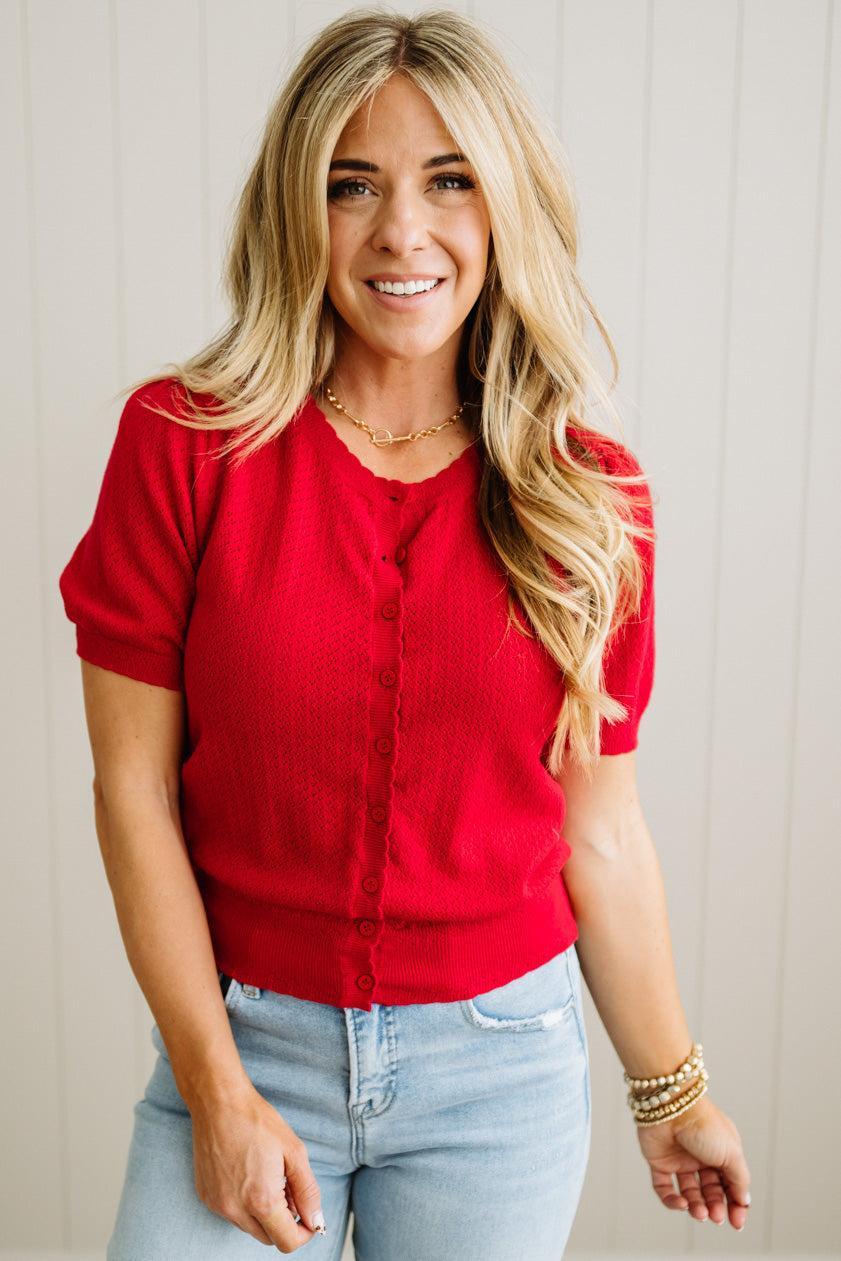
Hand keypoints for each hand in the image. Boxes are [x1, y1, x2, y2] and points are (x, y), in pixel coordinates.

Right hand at [189, 1079, 326, 1249]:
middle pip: (268, 1238)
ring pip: (249, 1226)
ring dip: (263, 1213)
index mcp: (261, 1200)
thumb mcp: (294, 1152)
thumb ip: (308, 1192)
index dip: (304, 1233)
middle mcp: (236, 1210)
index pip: (286, 1243)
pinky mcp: (206, 1196)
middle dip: (284, 1222)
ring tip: (267, 1176)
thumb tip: (316, 1221)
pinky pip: (232, 1213)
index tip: (308, 1217)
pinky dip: (244, 1204)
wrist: (219, 1103)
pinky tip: (247, 1173)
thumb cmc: (258, 1122)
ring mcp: (218, 1205)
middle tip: (287, 1187)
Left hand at [635, 1093, 751, 1230]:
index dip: (735, 1205)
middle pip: (710, 1192)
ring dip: (696, 1207)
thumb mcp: (732, 1154)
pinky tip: (681, 1204)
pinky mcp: (659, 1162)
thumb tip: (744, 1202)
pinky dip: (672, 1201)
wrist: (671, 1105)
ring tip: (701, 1213)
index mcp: (722, 1152)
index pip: (731, 1185)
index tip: (737, 1222)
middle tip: (716, 1216)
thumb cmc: (704, 1125)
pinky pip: (665, 1188)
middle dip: (715, 1207)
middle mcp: (701, 1157)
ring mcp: (680, 1160)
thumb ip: (739, 1180)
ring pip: (689, 1193)